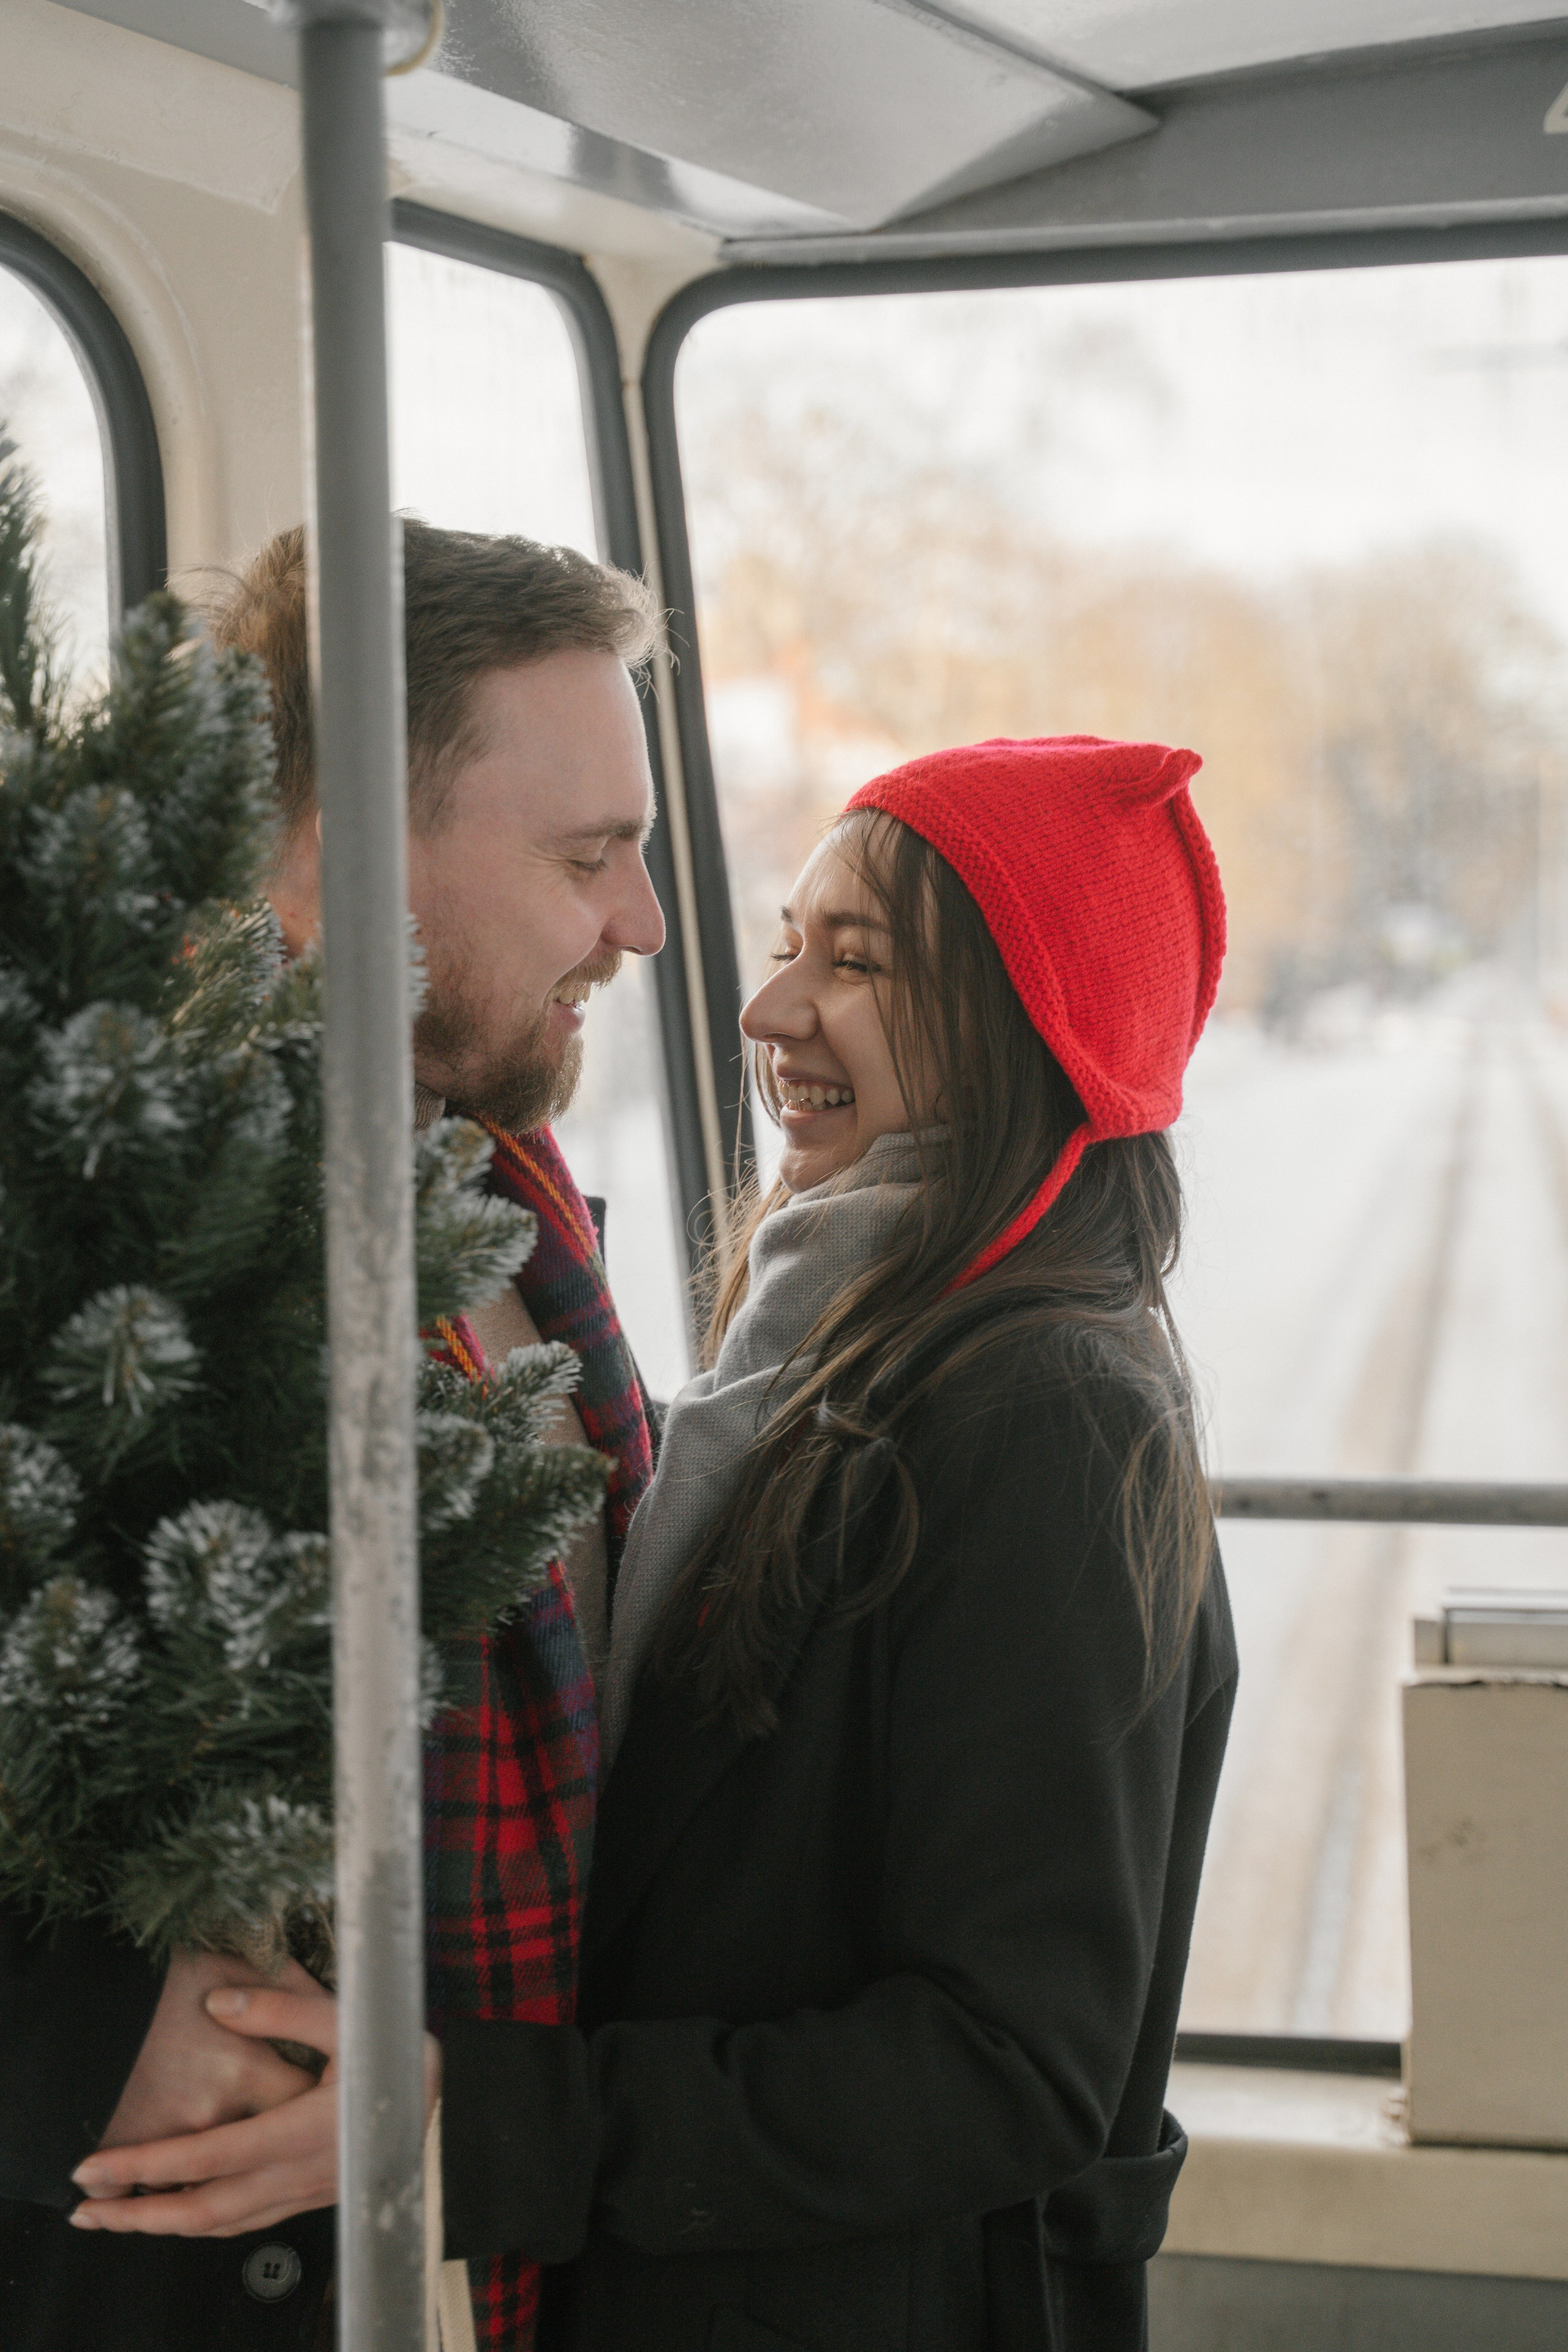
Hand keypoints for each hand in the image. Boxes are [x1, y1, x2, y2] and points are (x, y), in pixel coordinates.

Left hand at [69, 1983, 440, 2238]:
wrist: (457, 2103)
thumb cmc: (404, 2055)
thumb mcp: (351, 2016)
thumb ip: (284, 2006)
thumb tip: (218, 2001)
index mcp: (304, 2131)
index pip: (206, 2158)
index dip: (145, 2165)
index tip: (95, 2167)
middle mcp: (300, 2173)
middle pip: (201, 2210)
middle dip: (137, 2215)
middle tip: (85, 2212)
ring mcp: (307, 2192)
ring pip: (221, 2225)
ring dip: (164, 2226)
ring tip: (119, 2219)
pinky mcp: (315, 2197)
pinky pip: (247, 2224)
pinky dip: (205, 2224)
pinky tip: (186, 2216)